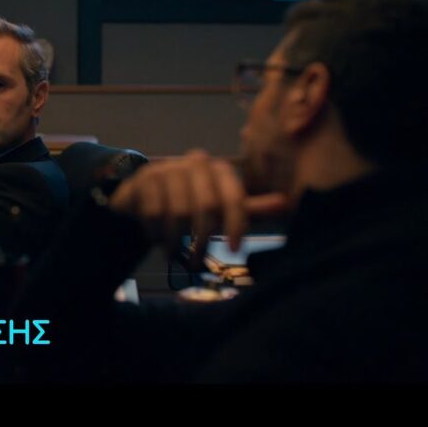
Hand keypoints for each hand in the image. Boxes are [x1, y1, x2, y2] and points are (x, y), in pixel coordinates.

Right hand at [108, 150, 289, 259]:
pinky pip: (155, 213)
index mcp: (220, 170)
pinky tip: (156, 239)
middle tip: (195, 263)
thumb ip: (248, 209)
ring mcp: (169, 168)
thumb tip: (285, 203)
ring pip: (179, 212)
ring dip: (176, 241)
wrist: (143, 197)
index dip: (237, 225)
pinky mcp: (146, 178)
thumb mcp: (220, 209)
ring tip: (173, 253)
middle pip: (207, 207)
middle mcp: (197, 163)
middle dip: (202, 240)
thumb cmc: (188, 204)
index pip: (235, 198)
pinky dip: (156, 233)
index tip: (235, 250)